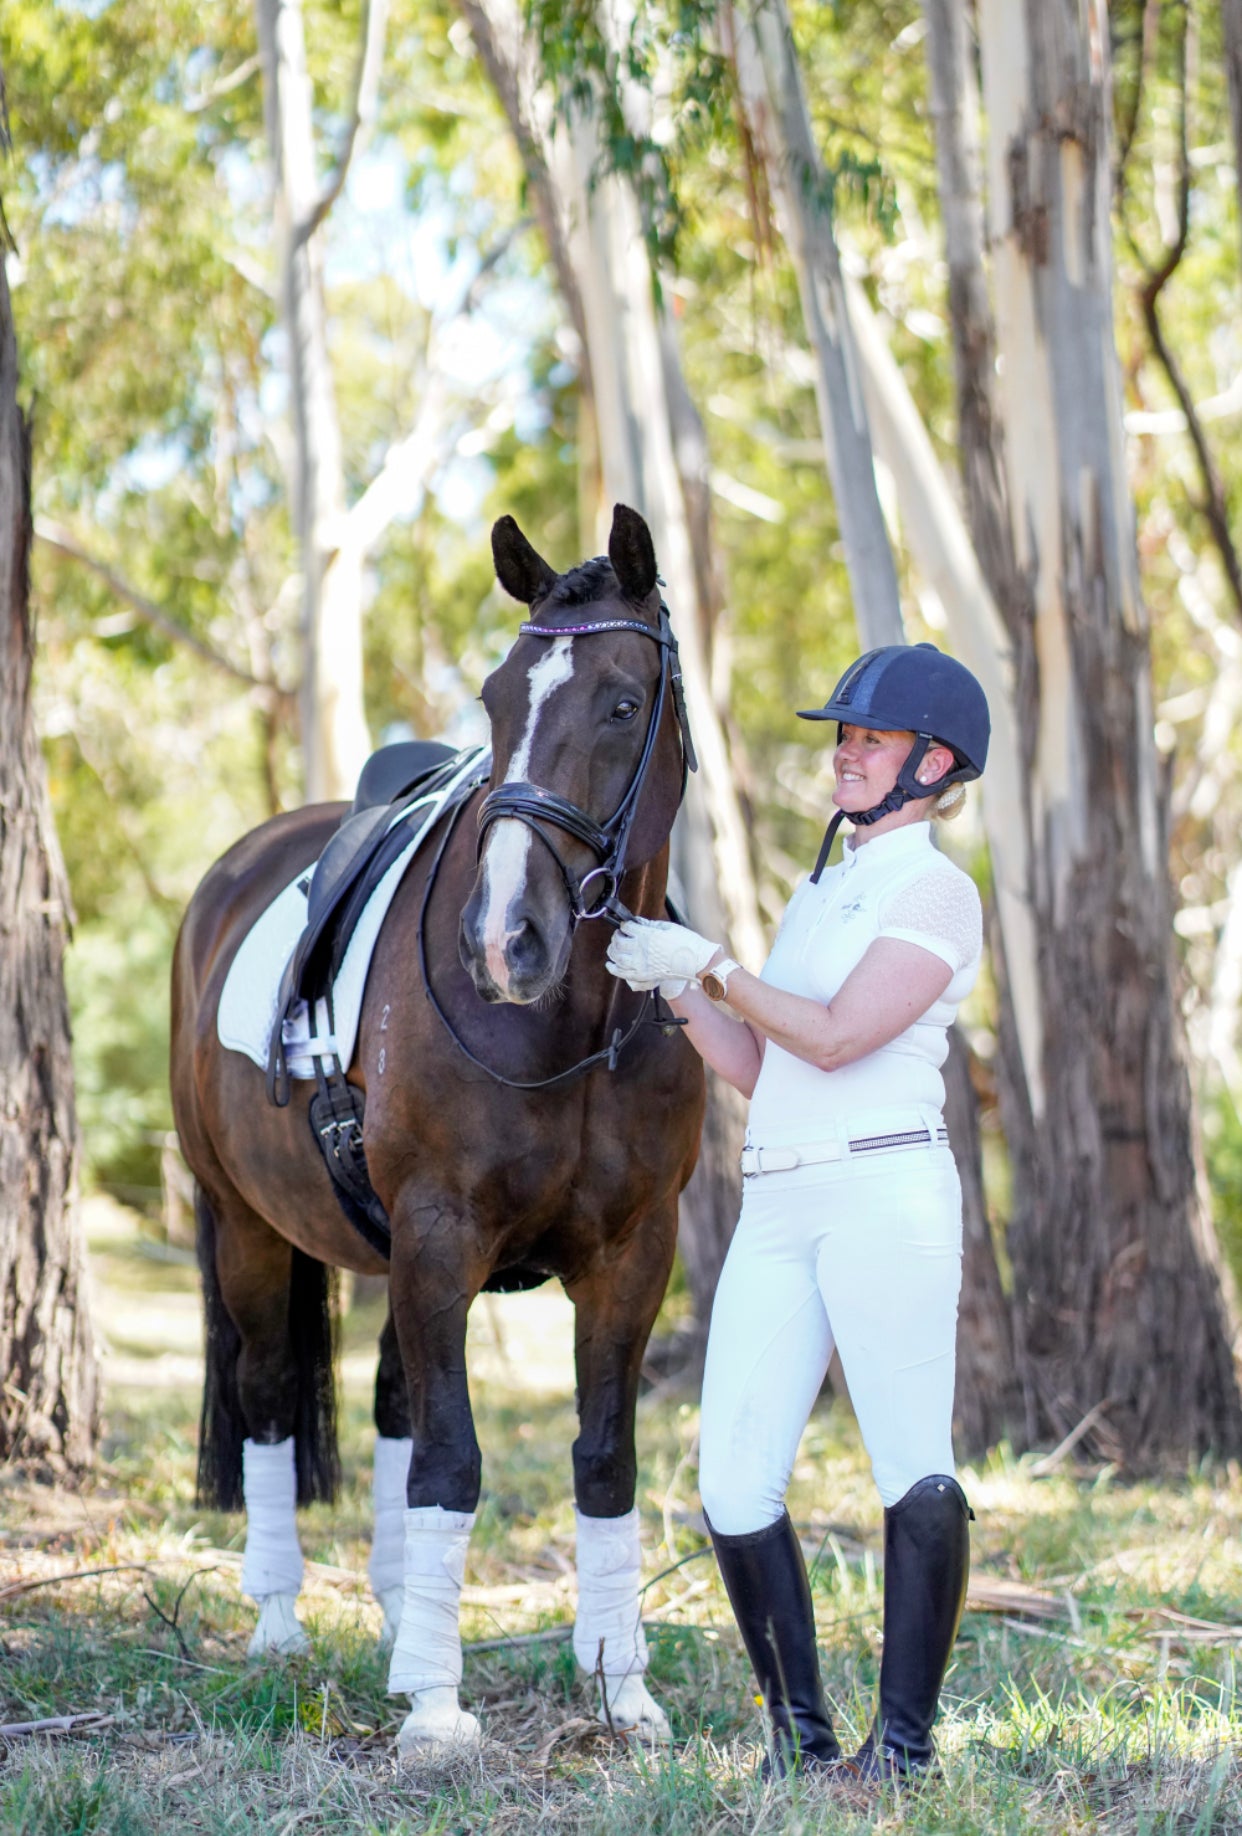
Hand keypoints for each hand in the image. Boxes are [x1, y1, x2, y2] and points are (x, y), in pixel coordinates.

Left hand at [605, 918, 719, 992]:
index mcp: (647, 935)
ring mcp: (641, 964)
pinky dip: (614, 969)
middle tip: (619, 935)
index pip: (627, 927)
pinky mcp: (644, 975)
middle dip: (616, 937)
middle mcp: (641, 949)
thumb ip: (649, 925)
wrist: (696, 961)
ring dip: (612, 952)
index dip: (625, 925)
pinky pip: (623, 973)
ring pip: (618, 957)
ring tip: (613, 948)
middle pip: (619, 942)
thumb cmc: (685, 942)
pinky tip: (610, 965)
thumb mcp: (667, 927)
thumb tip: (637, 922)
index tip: (626, 925)